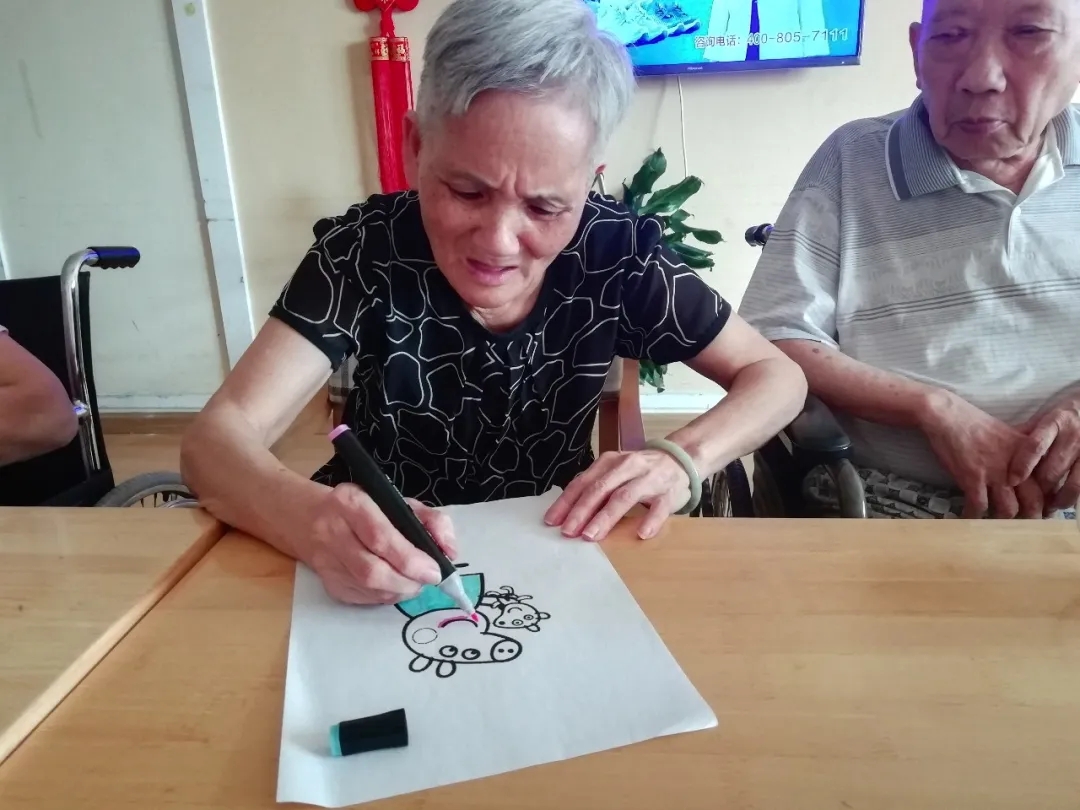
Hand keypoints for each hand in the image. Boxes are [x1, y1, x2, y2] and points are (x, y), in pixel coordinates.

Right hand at [305, 484, 456, 604]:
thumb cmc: (364, 507)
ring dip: (401, 590)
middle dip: (408, 581)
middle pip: (372, 570)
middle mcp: (333, 531)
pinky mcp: (328, 583)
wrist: (308, 518)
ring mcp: (327, 561)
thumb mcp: (398, 501)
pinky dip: (387, 596)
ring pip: (368, 589)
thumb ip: (431, 521)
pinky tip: (396, 585)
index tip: (434, 570)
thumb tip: (450, 552)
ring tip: (415, 582)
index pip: (381, 537)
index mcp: (351, 503)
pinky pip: (363, 598)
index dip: (411, 559)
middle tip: (428, 581)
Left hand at [543, 449, 690, 541]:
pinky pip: (659, 507)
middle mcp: (627, 467)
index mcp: (610, 462)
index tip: (552, 521)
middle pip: (600, 489)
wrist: (680, 458)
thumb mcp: (615, 472)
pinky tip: (641, 534)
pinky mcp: (669, 492)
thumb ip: (595, 488)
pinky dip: (650, 520)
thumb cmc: (640, 472)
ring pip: (624, 497)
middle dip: (582, 511)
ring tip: (591, 535)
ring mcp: (649, 479)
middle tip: (569, 532)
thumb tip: (566, 514)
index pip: (584, 482)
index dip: (566, 502)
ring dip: (606, 517)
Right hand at [919, 391, 1043, 518]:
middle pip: (1033, 502)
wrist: (947, 416)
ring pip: (1008, 509)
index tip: (1038, 513)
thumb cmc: (974, 424)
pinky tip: (968, 516)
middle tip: (1020, 525)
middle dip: (1028, 518)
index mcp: (1027, 455)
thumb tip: (1028, 472)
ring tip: (993, 522)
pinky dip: (974, 515)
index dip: (1044, 504)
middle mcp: (1015, 465)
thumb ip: (1021, 454)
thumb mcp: (1007, 435)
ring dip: (1000, 520)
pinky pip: (978, 506)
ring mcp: (994, 472)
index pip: (1046, 486)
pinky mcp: (972, 478)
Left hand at [1009, 396, 1079, 513]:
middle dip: (1037, 489)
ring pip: (1073, 483)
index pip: (1035, 445)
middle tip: (1023, 503)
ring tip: (1044, 509)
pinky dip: (1072, 498)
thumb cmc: (1061, 417)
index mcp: (1054, 423)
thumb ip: (1023, 434)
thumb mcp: (1042, 419)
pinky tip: (1061, 504)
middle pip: (1052, 470)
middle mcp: (1072, 437)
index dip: (1023, 464)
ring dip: (1057, 499)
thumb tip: (995, 449)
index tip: (1011, 480)